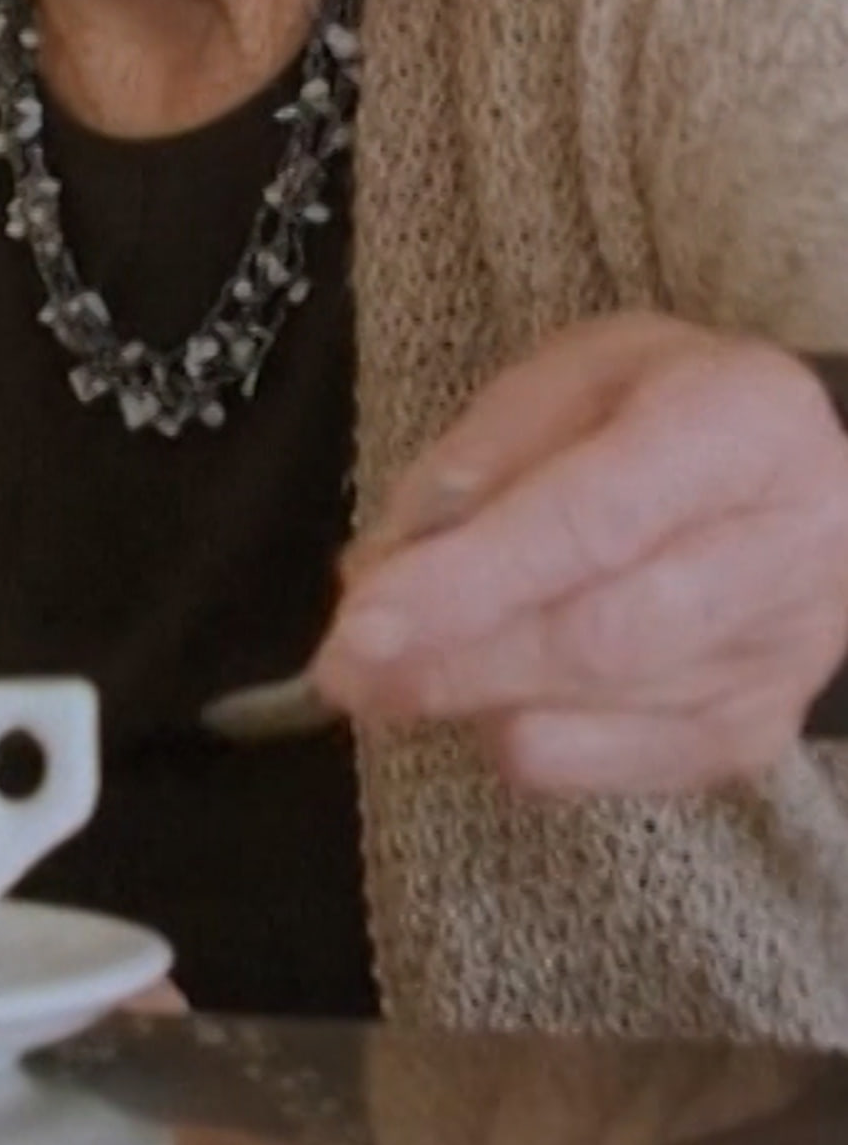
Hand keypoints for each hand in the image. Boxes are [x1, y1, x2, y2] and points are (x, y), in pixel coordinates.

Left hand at [313, 315, 847, 796]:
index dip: (468, 581)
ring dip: (471, 700)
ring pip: (600, 709)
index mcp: (741, 425)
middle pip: (598, 636)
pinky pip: (618, 770)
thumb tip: (386, 562)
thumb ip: (482, 454)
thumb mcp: (581, 374)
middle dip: (451, 659)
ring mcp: (780, 654)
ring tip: (394, 674)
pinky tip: (492, 695)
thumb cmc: (673, 412)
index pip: (593, 520)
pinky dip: (528, 743)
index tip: (360, 623)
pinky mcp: (757, 731)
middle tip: (343, 668)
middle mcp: (786, 547)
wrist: (819, 482)